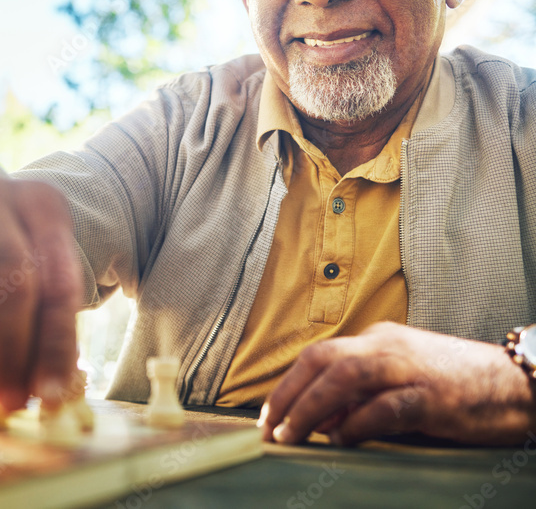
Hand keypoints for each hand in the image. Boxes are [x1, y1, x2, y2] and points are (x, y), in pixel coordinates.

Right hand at [0, 173, 81, 411]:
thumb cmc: (10, 263)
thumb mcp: (42, 280)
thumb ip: (49, 330)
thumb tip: (48, 393)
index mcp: (42, 203)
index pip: (58, 281)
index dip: (56, 343)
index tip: (50, 395)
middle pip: (13, 270)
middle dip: (13, 343)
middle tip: (11, 395)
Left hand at [259, 322, 535, 445]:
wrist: (516, 384)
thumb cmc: (456, 387)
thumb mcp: (399, 384)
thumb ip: (360, 397)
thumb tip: (319, 422)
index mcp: (377, 339)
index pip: (318, 356)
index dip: (287, 385)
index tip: (270, 415)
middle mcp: (387, 346)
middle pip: (322, 360)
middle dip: (288, 394)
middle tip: (270, 428)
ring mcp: (409, 368)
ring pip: (344, 377)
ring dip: (310, 408)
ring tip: (292, 436)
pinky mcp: (433, 395)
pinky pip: (384, 406)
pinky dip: (356, 424)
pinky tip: (341, 440)